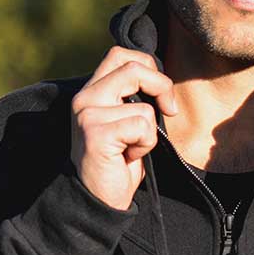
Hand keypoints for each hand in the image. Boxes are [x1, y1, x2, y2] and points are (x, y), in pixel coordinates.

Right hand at [70, 48, 177, 209]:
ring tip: (131, 149)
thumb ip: (133, 96)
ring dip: (149, 133)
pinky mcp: (96, 133)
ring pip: (144, 107)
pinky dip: (144, 146)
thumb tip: (161, 80)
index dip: (149, 66)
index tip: (162, 94)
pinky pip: (141, 127)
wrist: (99, 200)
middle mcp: (84, 98)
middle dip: (162, 88)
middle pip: (134, 69)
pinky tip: (128, 157)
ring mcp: (87, 114)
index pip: (120, 54)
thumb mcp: (126, 121)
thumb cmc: (118, 162)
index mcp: (91, 91)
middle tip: (169, 110)